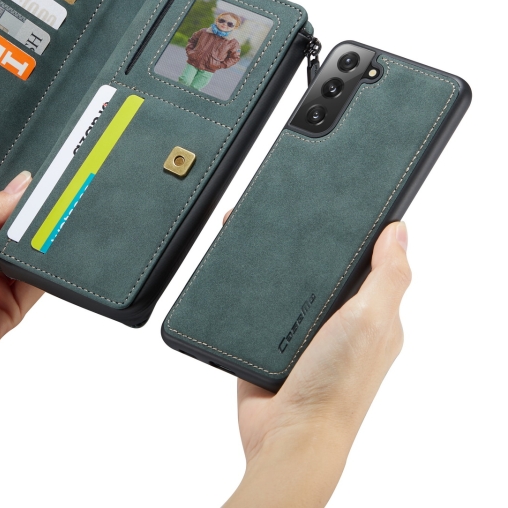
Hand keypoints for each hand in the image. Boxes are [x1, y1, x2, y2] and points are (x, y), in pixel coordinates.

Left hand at [0, 171, 40, 488]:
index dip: (18, 198)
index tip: (37, 185)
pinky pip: (38, 286)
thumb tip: (21, 188)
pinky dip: (46, 270)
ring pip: (33, 256)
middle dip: (33, 218)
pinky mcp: (10, 308)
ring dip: (40, 242)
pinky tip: (44, 254)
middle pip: (21, 231)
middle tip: (46, 203)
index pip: (0, 208)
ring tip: (44, 228)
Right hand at [225, 221, 410, 506]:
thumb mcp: (372, 321)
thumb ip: (388, 277)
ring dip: (272, 261)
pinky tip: (238, 265)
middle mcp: (339, 321)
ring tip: (252, 229)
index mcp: (370, 313)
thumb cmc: (335, 387)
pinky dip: (249, 286)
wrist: (286, 433)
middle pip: (322, 267)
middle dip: (304, 242)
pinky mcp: (269, 340)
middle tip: (284, 212)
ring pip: (286, 282)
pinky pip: (259, 303)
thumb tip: (399, 230)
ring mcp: (302, 331)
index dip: (354, 233)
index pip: (367, 261)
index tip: (335, 205)